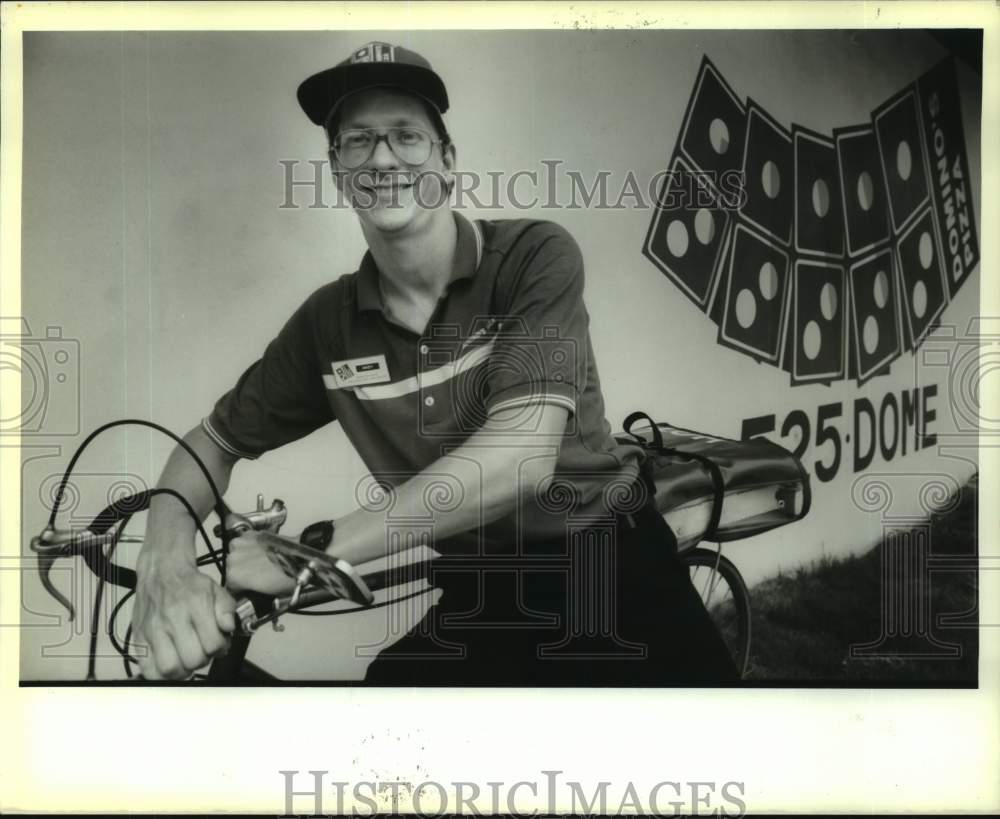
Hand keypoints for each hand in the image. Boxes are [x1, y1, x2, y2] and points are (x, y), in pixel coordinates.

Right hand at [132, 556, 235, 680]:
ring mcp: (154, 630)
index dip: (220, 649)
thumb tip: (229, 628)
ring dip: (183, 670)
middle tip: (202, 652)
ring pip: (170, 669)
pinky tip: (170, 664)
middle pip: (193, 660)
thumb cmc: (189, 584)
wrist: (162, 572)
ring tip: (187, 660)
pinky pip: (148, 669)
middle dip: (203, 660)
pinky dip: (160, 674)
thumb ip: (227, 610)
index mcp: (196, 606)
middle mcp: (173, 619)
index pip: (213, 644)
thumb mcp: (217, 590)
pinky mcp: (139, 638)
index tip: (218, 645)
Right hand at [225, 530, 297, 595]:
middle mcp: (233, 558)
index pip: (230, 589)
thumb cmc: (288, 574)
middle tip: (256, 578)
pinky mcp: (249, 533)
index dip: (240, 592)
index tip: (246, 591)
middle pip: (233, 570)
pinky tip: (262, 553)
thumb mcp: (267, 595)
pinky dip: (251, 548)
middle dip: (243, 574)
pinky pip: (245, 544)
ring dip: (245, 560)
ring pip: (237, 556)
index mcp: (234, 576)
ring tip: (261, 564)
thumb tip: (250, 594)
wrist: (300, 556)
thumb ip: (252, 594)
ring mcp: (240, 543)